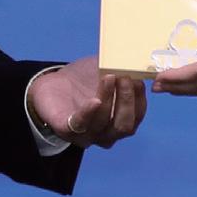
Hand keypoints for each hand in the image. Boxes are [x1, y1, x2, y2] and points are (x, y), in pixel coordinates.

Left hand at [25, 56, 146, 148]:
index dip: (140, 99)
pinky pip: (80, 124)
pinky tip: (95, 100)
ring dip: (110, 98)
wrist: (54, 83)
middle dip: (127, 100)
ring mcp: (85, 134)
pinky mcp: (65, 130)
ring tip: (109, 77)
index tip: (139, 78)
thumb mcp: (108, 72)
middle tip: (125, 77)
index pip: (137, 117)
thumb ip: (125, 71)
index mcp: (118, 121)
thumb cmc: (86, 79)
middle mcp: (105, 133)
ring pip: (104, 122)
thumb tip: (141, 62)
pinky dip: (89, 112)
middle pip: (124, 126)